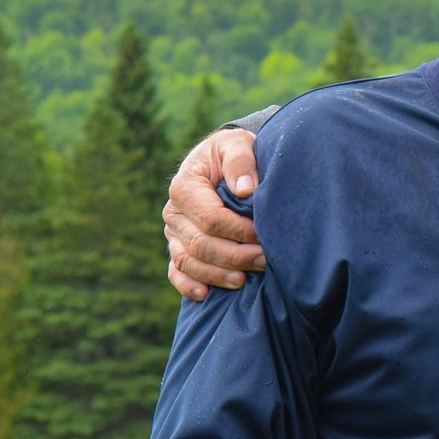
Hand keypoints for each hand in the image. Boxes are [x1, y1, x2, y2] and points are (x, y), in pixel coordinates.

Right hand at [163, 128, 265, 299]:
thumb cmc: (232, 152)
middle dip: (235, 256)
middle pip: (201, 245)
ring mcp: (173, 232)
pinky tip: (206, 295)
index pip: (211, 219)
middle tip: (265, 260)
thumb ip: (241, 161)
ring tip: (245, 280)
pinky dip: (188, 286)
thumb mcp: (237, 143)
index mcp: (185, 187)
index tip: (264, 235)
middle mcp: (174, 212)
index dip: (239, 231)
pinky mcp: (177, 246)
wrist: (221, 160)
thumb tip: (246, 189)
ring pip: (189, 262)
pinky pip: (176, 272)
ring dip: (217, 274)